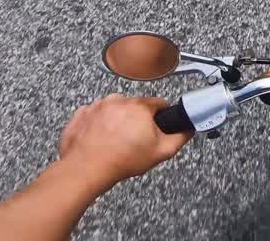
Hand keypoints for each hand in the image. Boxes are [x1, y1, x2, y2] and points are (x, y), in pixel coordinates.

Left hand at [57, 95, 191, 193]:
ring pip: (114, 109)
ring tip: (115, 142)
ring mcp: (98, 105)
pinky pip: (95, 115)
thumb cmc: (121, 160)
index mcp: (139, 105)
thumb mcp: (161, 152)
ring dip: (116, 121)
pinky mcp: (82, 113)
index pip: (158, 104)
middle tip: (134, 141)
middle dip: (136, 120)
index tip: (154, 130)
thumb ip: (180, 137)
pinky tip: (100, 139)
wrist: (87, 168)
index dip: (160, 118)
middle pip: (135, 106)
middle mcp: (118, 99)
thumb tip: (188, 129)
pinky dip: (98, 124)